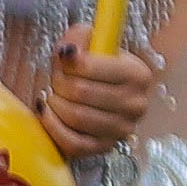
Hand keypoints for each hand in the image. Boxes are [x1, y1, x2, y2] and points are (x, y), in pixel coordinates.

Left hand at [42, 41, 158, 161]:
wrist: (86, 98)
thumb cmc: (86, 70)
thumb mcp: (85, 44)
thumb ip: (78, 37)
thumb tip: (69, 51)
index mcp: (138, 74)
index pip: (91, 68)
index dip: (68, 63)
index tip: (63, 60)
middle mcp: (137, 104)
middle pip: (80, 92)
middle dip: (59, 83)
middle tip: (57, 80)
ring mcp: (122, 129)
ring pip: (75, 116)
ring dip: (55, 104)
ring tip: (55, 95)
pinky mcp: (104, 148)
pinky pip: (72, 142)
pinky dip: (52, 126)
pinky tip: (48, 113)